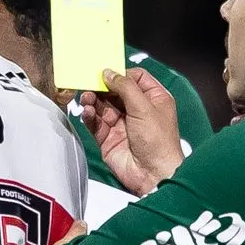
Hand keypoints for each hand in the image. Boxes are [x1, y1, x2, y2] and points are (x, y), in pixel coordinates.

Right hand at [82, 65, 188, 193]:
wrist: (152, 173)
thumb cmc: (158, 142)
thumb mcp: (144, 107)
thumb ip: (125, 87)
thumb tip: (109, 73)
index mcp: (153, 99)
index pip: (135, 78)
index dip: (121, 74)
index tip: (106, 71)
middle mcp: (138, 110)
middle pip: (115, 91)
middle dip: (102, 87)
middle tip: (89, 83)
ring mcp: (122, 124)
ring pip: (103, 106)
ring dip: (93, 100)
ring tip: (86, 98)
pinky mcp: (109, 138)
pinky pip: (96, 123)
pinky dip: (90, 116)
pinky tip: (87, 112)